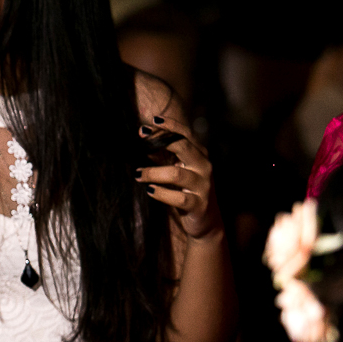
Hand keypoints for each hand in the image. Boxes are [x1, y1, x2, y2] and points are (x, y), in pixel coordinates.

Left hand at [136, 116, 220, 239]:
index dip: (171, 126)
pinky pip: (179, 198)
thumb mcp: (175, 169)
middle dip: (162, 141)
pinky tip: (149, 190)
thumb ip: (161, 153)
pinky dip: (161, 193)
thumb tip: (142, 133)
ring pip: (176, 174)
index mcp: (199, 155)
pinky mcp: (199, 205)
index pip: (186, 134)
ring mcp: (203, 186)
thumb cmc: (185, 191)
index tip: (153, 120)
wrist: (205, 221)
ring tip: (138, 174)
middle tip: (141, 140)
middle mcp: (204, 167)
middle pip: (184, 147)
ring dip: (153, 173)